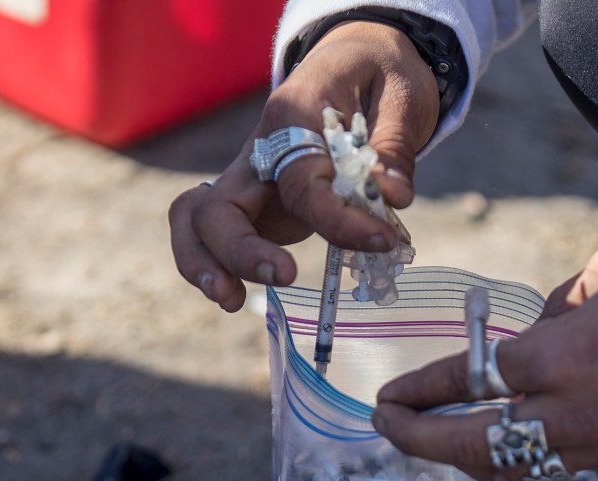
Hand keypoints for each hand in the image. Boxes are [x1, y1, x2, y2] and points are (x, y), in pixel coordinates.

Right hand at [168, 22, 439, 310]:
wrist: (356, 61)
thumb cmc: (379, 78)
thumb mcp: (401, 96)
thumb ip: (394, 146)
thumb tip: (393, 196)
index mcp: (292, 116)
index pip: (302, 180)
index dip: (338, 219)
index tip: (380, 239)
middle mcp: (258, 150)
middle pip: (220, 205)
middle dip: (241, 250)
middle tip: (286, 276)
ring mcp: (249, 178)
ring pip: (196, 219)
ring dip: (204, 261)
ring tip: (230, 301)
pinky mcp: (254, 203)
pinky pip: (214, 235)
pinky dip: (216, 265)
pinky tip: (233, 295)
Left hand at [372, 245, 597, 480]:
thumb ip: (552, 312)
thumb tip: (531, 338)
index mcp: (558, 358)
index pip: (468, 381)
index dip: (420, 391)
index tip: (389, 398)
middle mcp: (569, 413)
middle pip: (473, 446)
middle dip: (420, 441)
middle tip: (390, 429)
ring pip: (513, 473)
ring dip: (470, 460)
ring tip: (446, 440)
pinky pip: (561, 466)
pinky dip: (527, 456)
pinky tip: (518, 438)